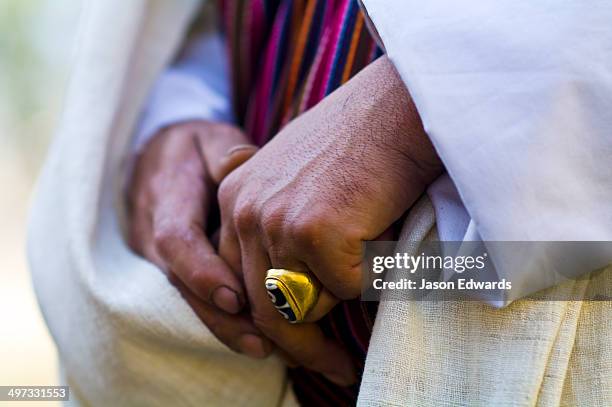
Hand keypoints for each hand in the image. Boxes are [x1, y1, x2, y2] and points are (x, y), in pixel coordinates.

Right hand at [127, 120, 272, 357]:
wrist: (161, 155)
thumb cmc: (195, 147)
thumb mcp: (210, 137)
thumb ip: (224, 151)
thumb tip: (242, 160)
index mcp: (167, 196)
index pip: (175, 239)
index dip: (200, 270)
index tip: (233, 295)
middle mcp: (154, 232)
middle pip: (180, 282)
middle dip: (218, 315)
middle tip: (261, 340)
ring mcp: (157, 254)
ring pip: (185, 297)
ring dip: (223, 326)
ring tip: (265, 348)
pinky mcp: (171, 267)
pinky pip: (191, 296)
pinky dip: (221, 319)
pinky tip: (255, 338)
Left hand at [217, 56, 442, 383]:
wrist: (398, 106)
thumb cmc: (361, 145)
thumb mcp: (299, 182)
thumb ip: (279, 227)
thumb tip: (290, 294)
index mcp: (234, 199)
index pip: (237, 282)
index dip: (267, 321)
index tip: (296, 346)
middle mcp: (244, 209)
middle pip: (262, 308)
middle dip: (298, 347)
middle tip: (334, 366)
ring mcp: (276, 219)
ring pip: (304, 306)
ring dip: (339, 310)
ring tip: (363, 308)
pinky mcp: (315, 229)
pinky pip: (346, 289)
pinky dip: (372, 278)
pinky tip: (386, 245)